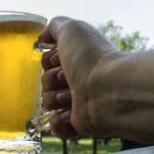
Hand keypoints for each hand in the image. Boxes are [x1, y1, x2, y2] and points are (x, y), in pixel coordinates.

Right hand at [40, 17, 121, 138]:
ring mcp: (78, 104)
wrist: (109, 89)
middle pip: (44, 82)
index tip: (61, 58)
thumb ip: (55, 26)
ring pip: (47, 103)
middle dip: (53, 80)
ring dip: (56, 99)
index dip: (49, 60)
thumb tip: (44, 37)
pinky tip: (72, 114)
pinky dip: (60, 121)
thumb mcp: (72, 29)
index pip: (46, 62)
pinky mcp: (79, 126)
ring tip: (75, 96)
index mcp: (76, 60)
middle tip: (70, 79)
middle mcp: (78, 81)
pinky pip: (55, 127)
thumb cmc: (91, 58)